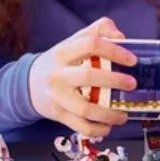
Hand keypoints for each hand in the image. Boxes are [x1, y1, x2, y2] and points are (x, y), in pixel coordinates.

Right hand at [28, 17, 139, 138]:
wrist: (27, 84)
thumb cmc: (59, 62)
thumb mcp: (73, 41)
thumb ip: (97, 31)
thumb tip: (121, 37)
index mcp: (63, 52)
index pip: (90, 45)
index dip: (114, 50)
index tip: (132, 60)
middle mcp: (59, 74)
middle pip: (88, 76)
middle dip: (114, 81)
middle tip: (132, 84)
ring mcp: (58, 96)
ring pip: (85, 108)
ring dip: (109, 113)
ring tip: (124, 113)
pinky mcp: (59, 115)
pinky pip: (80, 126)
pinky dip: (98, 129)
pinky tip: (109, 126)